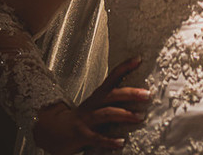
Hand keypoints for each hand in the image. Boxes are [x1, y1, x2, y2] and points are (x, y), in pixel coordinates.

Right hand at [32, 55, 149, 152]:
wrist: (54, 130)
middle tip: (148, 94)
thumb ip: (113, 102)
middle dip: (130, 93)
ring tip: (140, 117)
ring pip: (106, 113)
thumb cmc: (82, 118)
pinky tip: (121, 143)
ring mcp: (86, 119)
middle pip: (112, 94)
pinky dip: (109, 140)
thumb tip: (138, 97)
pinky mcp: (82, 135)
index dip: (125, 67)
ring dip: (124, 115)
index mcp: (98, 96)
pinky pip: (97, 138)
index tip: (139, 59)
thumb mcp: (97, 106)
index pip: (112, 77)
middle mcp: (93, 104)